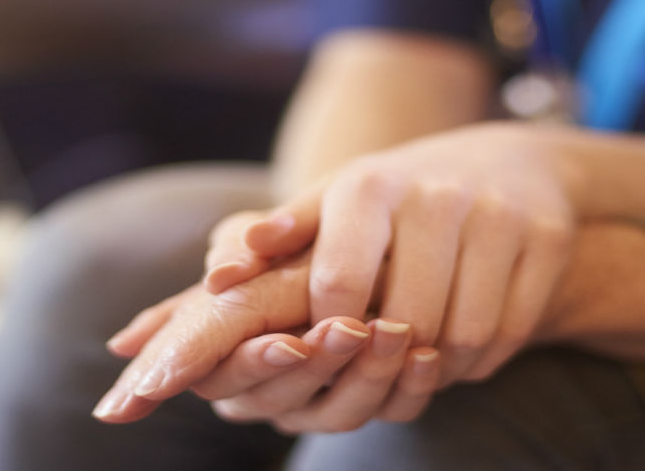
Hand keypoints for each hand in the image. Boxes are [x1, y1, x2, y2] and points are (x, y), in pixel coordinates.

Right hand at [95, 252, 444, 430]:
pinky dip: (410, 388)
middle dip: (317, 367)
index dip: (256, 362)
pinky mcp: (368, 407)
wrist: (367, 242)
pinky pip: (390, 414)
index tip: (289, 342)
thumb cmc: (298, 236)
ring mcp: (314, 407)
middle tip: (349, 330)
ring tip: (394, 331)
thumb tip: (221, 273)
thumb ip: (239, 246)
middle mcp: (259, 390)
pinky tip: (427, 357)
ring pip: (338, 414)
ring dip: (366, 375)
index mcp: (217, 350)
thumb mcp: (268, 229)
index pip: (221, 373)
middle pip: (280, 399)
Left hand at [204, 122, 581, 382]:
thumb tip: (219, 275)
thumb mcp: (336, 202)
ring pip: (463, 334)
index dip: (331, 331)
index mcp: (370, 185)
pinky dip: (482, 360)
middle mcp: (437, 193)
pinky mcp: (548, 238)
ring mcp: (499, 214)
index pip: (340, 284)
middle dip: (389, 355)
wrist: (511, 159)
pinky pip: (511, 332)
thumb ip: (278, 238)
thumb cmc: (399, 194)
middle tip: (381, 364)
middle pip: (407, 318)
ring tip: (418, 363)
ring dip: (437, 367)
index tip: (331, 343)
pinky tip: (461, 353)